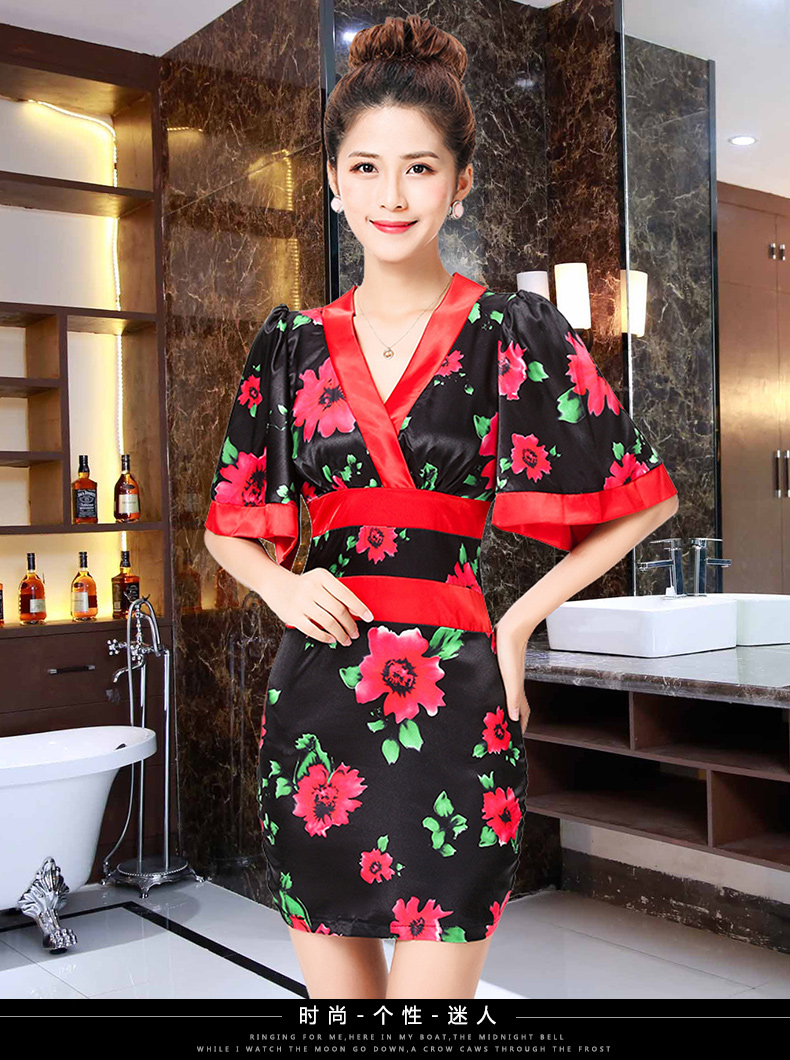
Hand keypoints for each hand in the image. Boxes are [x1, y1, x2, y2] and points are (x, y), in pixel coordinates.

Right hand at [266, 567, 373, 644]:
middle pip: (338, 610)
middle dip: (350, 625)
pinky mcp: (292, 615)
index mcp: (322, 577)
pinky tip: (331, 639)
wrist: (275, 584)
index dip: (359, 607)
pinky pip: (313, 630)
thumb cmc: (305, 585)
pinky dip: (325, 637)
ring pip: (328, 622)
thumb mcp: (321, 582)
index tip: (369, 618)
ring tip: (346, 640)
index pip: (345, 594)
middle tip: (355, 634)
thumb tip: (357, 612)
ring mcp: (301, 602)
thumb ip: (337, 594)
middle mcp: (312, 588)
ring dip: (340, 634)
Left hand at [494, 616, 531, 734]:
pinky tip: (484, 686)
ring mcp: (506, 673)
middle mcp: (513, 682)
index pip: (522, 711)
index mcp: (517, 688)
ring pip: (505, 692)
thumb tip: (514, 717)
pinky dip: (494, 687)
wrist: (510, 628)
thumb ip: (512, 697)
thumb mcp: (510, 678)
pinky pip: (498, 681)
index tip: (516, 736)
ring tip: (490, 710)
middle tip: (499, 728)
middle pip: (514, 703)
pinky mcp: (499, 663)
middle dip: (509, 717)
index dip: (521, 724)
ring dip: (500, 702)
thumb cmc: (510, 651)